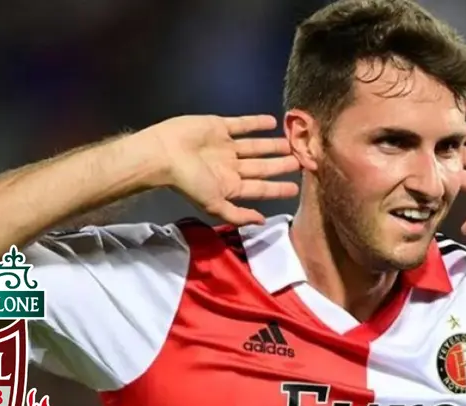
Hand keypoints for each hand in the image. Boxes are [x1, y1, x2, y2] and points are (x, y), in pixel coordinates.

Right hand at [139, 114, 300, 225]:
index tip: (296, 187)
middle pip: (261, 166)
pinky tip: (272, 123)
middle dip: (280, 165)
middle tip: (301, 161)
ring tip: (291, 144)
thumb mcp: (213, 204)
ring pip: (255, 146)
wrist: (165, 154)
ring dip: (272, 145)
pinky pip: (242, 125)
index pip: (260, 188)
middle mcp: (230, 166)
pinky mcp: (220, 126)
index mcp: (230, 185)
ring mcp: (226, 146)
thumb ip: (237, 215)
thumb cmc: (189, 181)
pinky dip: (256, 123)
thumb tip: (261, 222)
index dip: (278, 188)